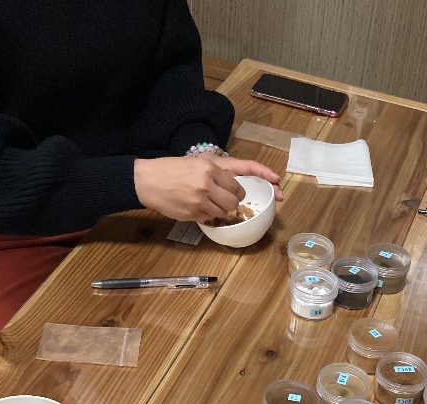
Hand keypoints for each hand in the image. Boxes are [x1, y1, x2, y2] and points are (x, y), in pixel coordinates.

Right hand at [133, 156, 281, 222]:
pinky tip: (196, 205)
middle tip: (222, 196)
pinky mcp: (195, 213)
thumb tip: (237, 188)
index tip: (277, 183)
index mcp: (211, 167)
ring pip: (226, 211)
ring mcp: (201, 200)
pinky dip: (208, 215)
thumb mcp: (197, 163)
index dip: (264, 176)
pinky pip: (212, 218)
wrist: (148, 180)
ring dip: (221, 209)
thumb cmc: (173, 169)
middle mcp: (208, 183)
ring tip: (205, 200)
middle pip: (236, 199)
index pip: (243, 172)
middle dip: (233, 200)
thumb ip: (219, 173)